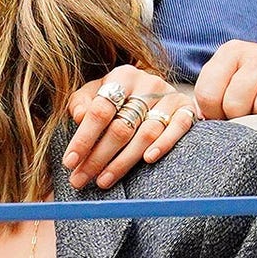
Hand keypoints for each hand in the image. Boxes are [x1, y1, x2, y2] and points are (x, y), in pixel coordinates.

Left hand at [64, 65, 198, 188]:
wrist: (154, 90)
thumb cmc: (117, 96)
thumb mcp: (94, 92)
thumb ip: (81, 103)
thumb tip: (80, 117)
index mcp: (121, 76)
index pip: (100, 110)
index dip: (83, 138)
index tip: (69, 162)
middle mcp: (147, 84)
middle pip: (121, 127)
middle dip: (98, 157)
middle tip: (81, 179)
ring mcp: (169, 96)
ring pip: (146, 133)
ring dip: (123, 161)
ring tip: (103, 180)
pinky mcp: (187, 109)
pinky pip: (178, 128)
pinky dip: (163, 144)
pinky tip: (148, 160)